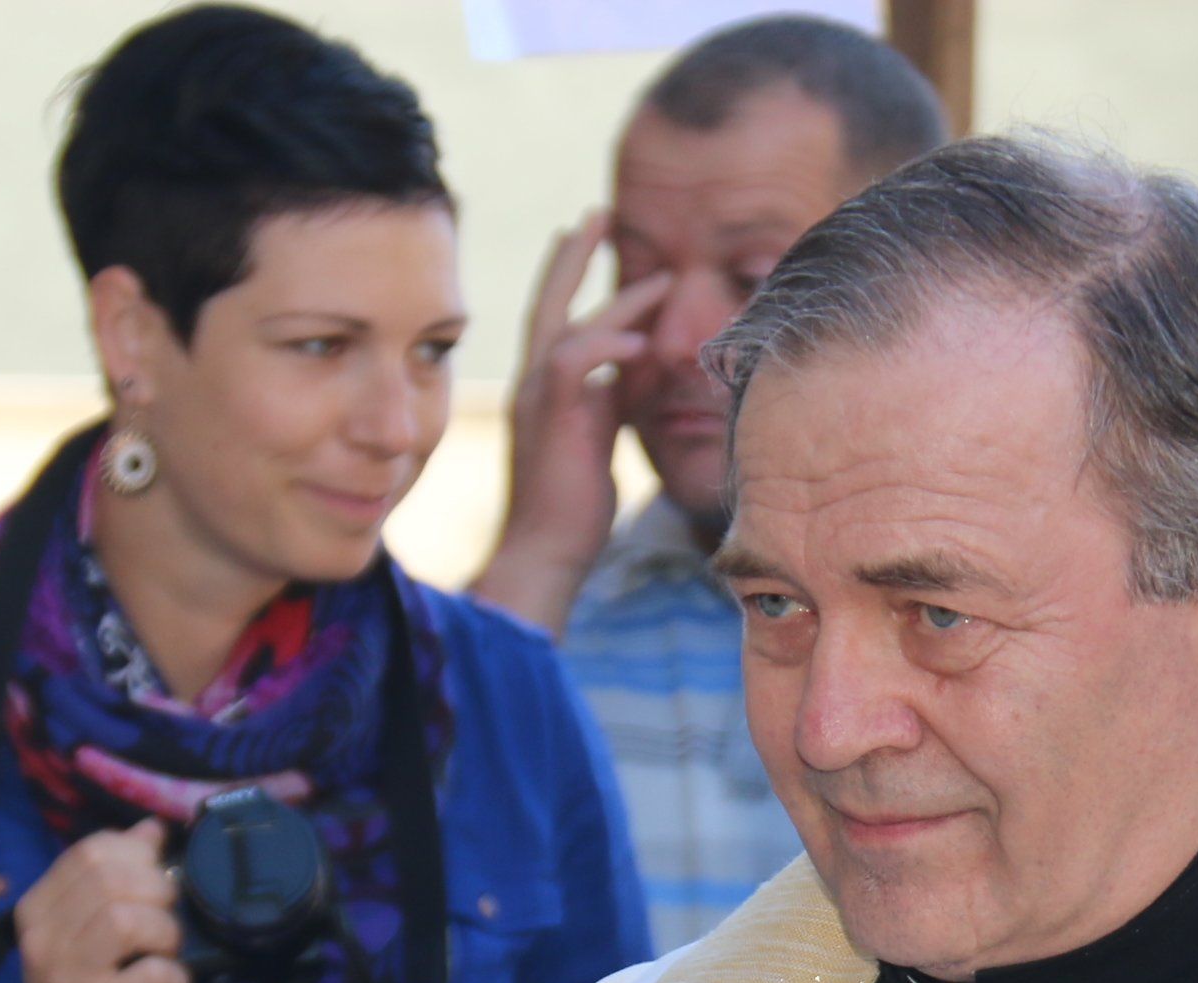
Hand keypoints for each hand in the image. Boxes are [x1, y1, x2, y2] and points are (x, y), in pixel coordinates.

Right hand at [0, 824, 187, 982]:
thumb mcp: (85, 934)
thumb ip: (113, 881)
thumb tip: (150, 829)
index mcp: (37, 910)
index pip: (90, 852)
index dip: (136, 857)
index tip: (153, 883)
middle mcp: (44, 939)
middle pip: (110, 878)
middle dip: (156, 891)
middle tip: (164, 924)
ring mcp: (68, 978)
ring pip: (126, 919)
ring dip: (164, 932)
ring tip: (165, 954)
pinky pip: (151, 976)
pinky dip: (174, 978)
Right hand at [473, 211, 666, 637]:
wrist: (544, 551)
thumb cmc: (572, 511)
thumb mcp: (600, 440)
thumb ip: (613, 401)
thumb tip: (640, 374)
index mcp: (546, 390)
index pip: (561, 322)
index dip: (580, 284)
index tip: (603, 249)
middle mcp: (535, 384)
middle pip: (551, 302)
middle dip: (576, 256)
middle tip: (601, 215)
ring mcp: (538, 397)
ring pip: (570, 324)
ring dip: (619, 300)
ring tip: (663, 281)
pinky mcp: (553, 415)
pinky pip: (575, 360)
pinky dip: (609, 344)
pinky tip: (643, 343)